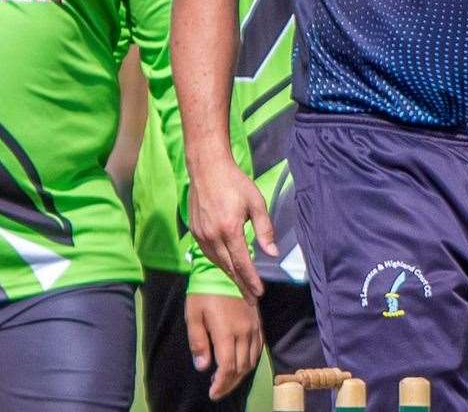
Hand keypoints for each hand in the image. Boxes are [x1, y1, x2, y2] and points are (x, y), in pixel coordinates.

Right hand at [185, 154, 275, 300]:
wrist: (206, 168)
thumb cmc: (235, 182)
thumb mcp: (256, 203)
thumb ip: (265, 229)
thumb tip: (272, 253)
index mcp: (230, 229)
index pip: (242, 263)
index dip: (251, 280)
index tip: (259, 293)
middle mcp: (213, 235)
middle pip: (229, 267)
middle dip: (242, 284)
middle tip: (252, 299)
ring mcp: (201, 234)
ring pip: (217, 262)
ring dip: (230, 275)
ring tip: (241, 285)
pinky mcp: (194, 231)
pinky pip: (208, 253)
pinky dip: (219, 262)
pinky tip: (226, 265)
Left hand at [185, 292, 261, 400]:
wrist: (223, 269)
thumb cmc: (203, 292)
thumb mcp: (193, 315)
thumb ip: (198, 342)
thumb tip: (203, 367)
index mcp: (226, 332)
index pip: (228, 368)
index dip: (221, 384)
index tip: (213, 393)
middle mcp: (244, 333)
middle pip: (241, 368)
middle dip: (229, 383)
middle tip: (217, 390)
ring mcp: (254, 327)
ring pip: (252, 361)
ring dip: (240, 375)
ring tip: (227, 380)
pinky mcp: (258, 322)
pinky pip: (258, 348)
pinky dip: (250, 362)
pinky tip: (241, 364)